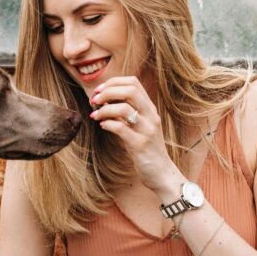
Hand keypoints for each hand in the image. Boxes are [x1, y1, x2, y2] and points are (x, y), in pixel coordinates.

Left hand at [89, 76, 184, 194]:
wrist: (161, 173)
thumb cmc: (145, 150)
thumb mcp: (138, 127)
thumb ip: (126, 113)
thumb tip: (104, 101)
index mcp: (150, 109)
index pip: (133, 82)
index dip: (113, 82)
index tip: (99, 91)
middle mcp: (151, 116)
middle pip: (130, 90)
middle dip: (108, 91)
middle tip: (94, 101)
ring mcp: (147, 130)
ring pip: (124, 108)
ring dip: (104, 109)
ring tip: (95, 116)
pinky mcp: (141, 145)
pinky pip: (121, 128)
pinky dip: (108, 124)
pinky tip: (102, 126)